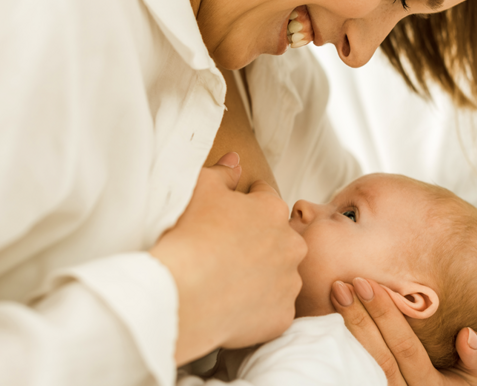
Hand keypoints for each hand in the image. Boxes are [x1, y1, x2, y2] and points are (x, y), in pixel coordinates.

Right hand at [150, 153, 306, 364]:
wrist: (185, 292)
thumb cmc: (191, 235)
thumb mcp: (201, 187)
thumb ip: (223, 171)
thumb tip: (235, 160)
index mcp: (273, 210)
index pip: (265, 198)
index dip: (245, 204)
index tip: (228, 215)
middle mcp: (291, 244)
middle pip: (278, 238)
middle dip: (259, 241)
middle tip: (229, 250)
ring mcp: (289, 282)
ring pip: (280, 274)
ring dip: (263, 275)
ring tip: (230, 281)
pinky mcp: (283, 315)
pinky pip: (274, 308)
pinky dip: (259, 307)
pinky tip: (235, 306)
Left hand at [331, 278, 476, 385]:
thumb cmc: (452, 381)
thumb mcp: (472, 374)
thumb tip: (466, 335)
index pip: (405, 348)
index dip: (386, 315)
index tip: (369, 284)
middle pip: (378, 355)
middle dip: (359, 317)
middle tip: (344, 284)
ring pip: (359, 364)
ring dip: (347, 326)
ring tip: (336, 294)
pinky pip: (348, 372)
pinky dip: (338, 345)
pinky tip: (328, 319)